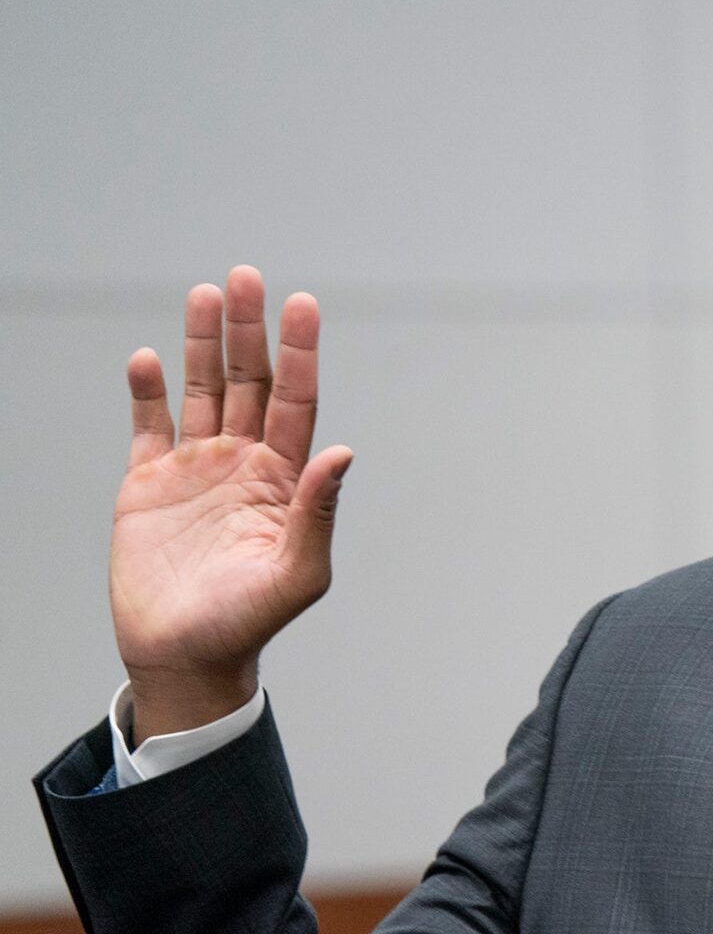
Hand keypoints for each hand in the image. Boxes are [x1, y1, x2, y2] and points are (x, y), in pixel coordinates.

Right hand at [109, 266, 352, 741]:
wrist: (184, 656)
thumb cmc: (247, 623)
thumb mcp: (295, 573)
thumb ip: (318, 512)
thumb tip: (344, 453)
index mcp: (284, 478)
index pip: (296, 400)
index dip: (299, 353)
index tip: (301, 305)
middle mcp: (244, 463)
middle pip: (248, 381)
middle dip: (248, 331)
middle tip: (246, 277)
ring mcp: (196, 469)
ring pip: (200, 391)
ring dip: (201, 345)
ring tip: (206, 294)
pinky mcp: (148, 485)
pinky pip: (148, 425)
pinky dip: (147, 392)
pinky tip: (149, 358)